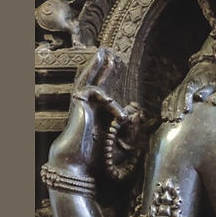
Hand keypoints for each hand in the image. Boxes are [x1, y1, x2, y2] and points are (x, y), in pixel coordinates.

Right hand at [47, 47, 125, 173]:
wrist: (79, 164)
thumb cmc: (97, 158)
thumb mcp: (121, 141)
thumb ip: (130, 126)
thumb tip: (137, 111)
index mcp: (95, 116)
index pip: (103, 92)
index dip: (110, 78)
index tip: (119, 66)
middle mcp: (87, 108)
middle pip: (93, 81)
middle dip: (102, 66)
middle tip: (110, 52)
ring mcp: (81, 105)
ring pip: (89, 80)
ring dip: (101, 67)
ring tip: (107, 54)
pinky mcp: (78, 103)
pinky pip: (98, 93)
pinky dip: (112, 103)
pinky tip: (121, 117)